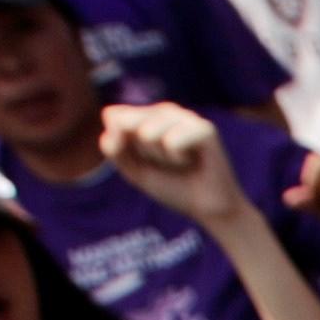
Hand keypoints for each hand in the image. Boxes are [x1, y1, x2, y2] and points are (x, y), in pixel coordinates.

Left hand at [100, 101, 255, 227]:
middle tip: (164, 163)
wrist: (207, 209)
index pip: (112, 116)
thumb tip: (115, 126)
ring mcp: (186, 117)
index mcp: (148, 114)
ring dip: (161, 158)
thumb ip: (114, 148)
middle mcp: (167, 110)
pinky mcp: (204, 129)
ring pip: (147, 133)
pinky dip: (178, 160)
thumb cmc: (172, 186)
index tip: (144, 159)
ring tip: (180, 163)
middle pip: (127, 125)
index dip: (121, 146)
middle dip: (141, 153)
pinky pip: (171, 142)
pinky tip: (193, 161)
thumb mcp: (133, 170)